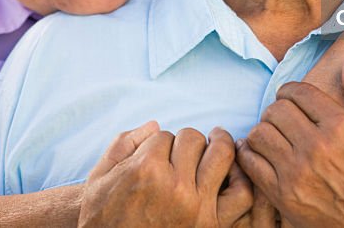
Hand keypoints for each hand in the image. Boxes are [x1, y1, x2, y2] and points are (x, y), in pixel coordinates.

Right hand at [79, 122, 251, 226]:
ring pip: (222, 154)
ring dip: (217, 147)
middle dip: (186, 142)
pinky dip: (242, 178)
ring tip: (216, 143)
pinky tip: (231, 171)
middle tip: (182, 152)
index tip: (155, 157)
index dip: (159, 144)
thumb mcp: (101, 176)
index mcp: (145, 170)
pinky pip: (242, 194)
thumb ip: (125, 143)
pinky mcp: (212, 225)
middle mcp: (174, 187)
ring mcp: (197, 207)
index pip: (165, 136)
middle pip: (194, 139)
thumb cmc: (103, 215)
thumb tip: (156, 125)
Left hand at [236, 58, 343, 227]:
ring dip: (264, 131)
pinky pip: (252, 164)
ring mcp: (298, 174)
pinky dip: (251, 155)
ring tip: (275, 136)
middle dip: (279, 109)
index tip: (292, 99)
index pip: (298, 92)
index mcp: (341, 127)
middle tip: (285, 118)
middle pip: (275, 110)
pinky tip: (262, 154)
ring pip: (259, 134)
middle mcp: (317, 147)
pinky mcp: (285, 198)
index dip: (292, 91)